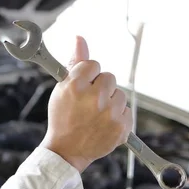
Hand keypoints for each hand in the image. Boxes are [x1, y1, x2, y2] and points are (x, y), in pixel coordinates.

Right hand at [41, 36, 132, 171]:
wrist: (67, 150)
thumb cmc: (63, 117)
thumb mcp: (62, 89)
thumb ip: (75, 63)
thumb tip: (80, 38)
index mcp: (75, 86)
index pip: (93, 64)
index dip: (87, 75)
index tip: (82, 87)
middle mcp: (94, 97)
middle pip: (109, 77)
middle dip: (100, 88)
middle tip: (87, 103)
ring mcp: (109, 113)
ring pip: (119, 94)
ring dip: (110, 102)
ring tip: (95, 115)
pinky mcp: (121, 127)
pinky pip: (126, 110)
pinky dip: (117, 116)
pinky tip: (103, 124)